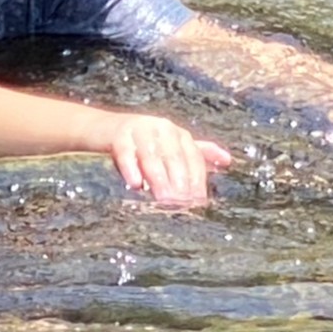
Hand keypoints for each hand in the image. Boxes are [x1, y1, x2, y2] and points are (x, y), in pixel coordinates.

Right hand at [103, 113, 232, 205]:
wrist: (104, 128)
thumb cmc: (144, 142)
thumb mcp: (172, 145)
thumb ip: (199, 152)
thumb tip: (228, 161)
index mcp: (178, 133)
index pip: (192, 156)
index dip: (197, 178)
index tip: (198, 200)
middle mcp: (162, 128)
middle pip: (174, 157)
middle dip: (179, 181)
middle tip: (181, 203)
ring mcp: (139, 130)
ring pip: (152, 156)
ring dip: (158, 178)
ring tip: (163, 199)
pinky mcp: (119, 136)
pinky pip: (126, 153)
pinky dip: (131, 168)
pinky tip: (135, 184)